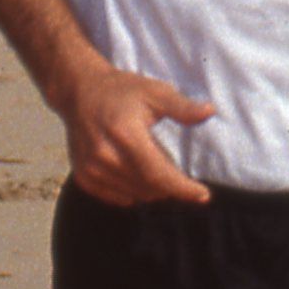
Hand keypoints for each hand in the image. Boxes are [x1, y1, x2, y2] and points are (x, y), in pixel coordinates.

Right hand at [61, 61, 216, 205]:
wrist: (79, 92)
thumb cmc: (121, 90)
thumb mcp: (154, 91)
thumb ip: (182, 106)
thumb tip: (210, 111)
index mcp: (125, 135)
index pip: (158, 174)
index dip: (182, 188)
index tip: (203, 195)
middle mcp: (105, 156)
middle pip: (149, 188)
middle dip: (171, 186)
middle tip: (178, 172)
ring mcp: (91, 168)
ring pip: (135, 195)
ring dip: (153, 189)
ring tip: (155, 166)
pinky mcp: (83, 176)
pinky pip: (118, 197)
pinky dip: (133, 192)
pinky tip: (136, 174)